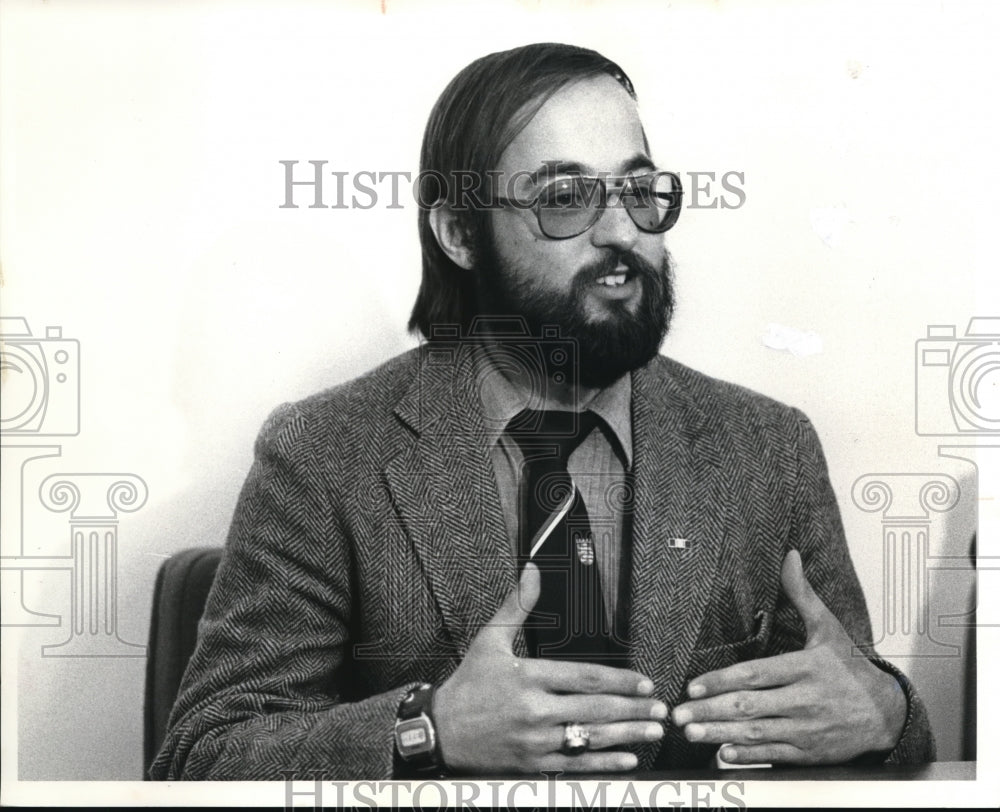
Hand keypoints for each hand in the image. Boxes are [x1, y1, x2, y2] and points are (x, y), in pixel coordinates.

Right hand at [433, 563, 666, 773]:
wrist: (440, 730)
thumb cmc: (468, 684)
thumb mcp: (490, 640)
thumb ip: (517, 605)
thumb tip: (532, 571)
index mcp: (529, 677)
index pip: (586, 677)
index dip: (621, 680)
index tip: (645, 682)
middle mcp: (535, 710)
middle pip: (596, 708)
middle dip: (634, 708)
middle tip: (662, 708)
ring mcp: (535, 740)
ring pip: (591, 737)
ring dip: (628, 735)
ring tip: (653, 731)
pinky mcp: (532, 763)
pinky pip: (576, 764)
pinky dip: (605, 762)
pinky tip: (628, 758)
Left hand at [671, 549, 905, 765]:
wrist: (887, 713)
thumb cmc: (850, 668)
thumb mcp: (828, 627)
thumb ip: (802, 594)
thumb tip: (790, 556)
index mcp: (806, 668)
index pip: (755, 674)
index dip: (721, 681)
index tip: (693, 685)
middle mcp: (805, 700)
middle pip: (750, 706)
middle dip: (711, 710)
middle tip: (679, 714)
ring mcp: (807, 729)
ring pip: (757, 733)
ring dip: (720, 734)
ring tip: (691, 733)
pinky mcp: (810, 752)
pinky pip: (774, 754)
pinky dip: (748, 756)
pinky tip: (722, 753)